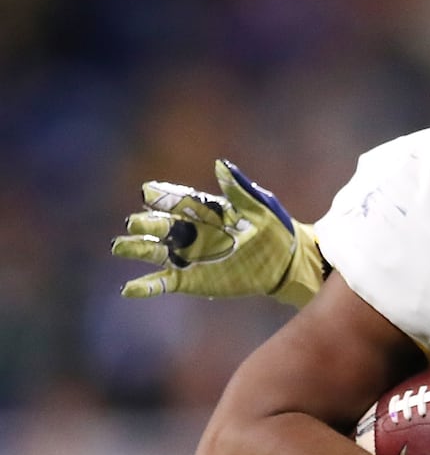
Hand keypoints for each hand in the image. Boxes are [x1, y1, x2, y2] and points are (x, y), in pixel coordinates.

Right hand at [112, 159, 322, 305]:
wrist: (286, 261)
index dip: (163, 196)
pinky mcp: (190, 280)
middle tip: (134, 222)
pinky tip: (129, 289)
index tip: (148, 192)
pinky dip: (145, 286)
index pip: (178, 200)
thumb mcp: (261, 206)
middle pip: (161, 225)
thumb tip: (221, 165)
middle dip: (147, 223)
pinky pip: (163, 282)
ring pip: (155, 250)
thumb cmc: (275, 228)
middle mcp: (190, 231)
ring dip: (137, 248)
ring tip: (118, 246)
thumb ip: (240, 188)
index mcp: (204, 210)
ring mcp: (188, 256)